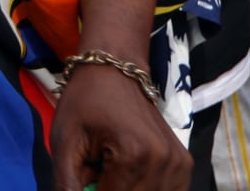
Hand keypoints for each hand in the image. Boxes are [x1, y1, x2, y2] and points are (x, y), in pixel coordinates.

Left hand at [50, 63, 189, 190]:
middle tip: (96, 168)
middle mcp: (163, 162)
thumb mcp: (64, 141)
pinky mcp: (184, 165)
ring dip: (127, 190)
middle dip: (108, 189)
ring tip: (109, 167)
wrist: (115, 70)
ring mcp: (178, 164)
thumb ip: (66, 184)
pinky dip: (143, 189)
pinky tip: (127, 173)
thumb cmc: (84, 101)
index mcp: (134, 156)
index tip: (85, 181)